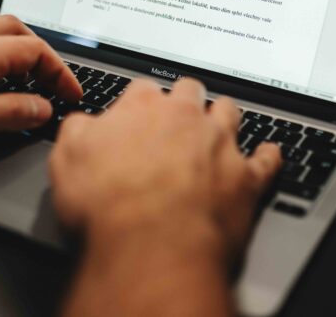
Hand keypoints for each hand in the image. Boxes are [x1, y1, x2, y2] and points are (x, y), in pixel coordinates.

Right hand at [50, 77, 280, 268]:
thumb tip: (83, 123)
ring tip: (219, 121)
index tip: (135, 115)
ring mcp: (220, 145)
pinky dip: (267, 156)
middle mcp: (186, 117)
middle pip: (191, 91)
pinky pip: (266, 160)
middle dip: (185, 100)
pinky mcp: (246, 179)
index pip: (143, 89)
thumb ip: (77, 131)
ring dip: (224, 117)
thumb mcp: (67, 159)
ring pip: (229, 113)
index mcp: (142, 107)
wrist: (152, 245)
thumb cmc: (108, 205)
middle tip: (177, 115)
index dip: (138, 104)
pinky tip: (268, 153)